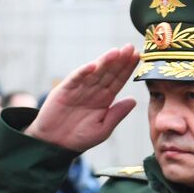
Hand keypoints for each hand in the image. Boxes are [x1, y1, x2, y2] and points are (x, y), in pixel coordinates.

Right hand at [25, 44, 139, 152]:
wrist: (56, 144)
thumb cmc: (80, 137)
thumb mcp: (103, 128)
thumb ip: (117, 114)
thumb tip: (134, 100)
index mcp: (104, 99)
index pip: (118, 81)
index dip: (127, 69)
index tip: (138, 57)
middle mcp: (93, 91)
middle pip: (108, 73)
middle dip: (119, 61)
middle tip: (130, 48)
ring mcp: (78, 89)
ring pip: (94, 73)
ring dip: (104, 62)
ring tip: (116, 52)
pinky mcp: (64, 91)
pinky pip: (75, 79)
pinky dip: (83, 72)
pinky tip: (93, 65)